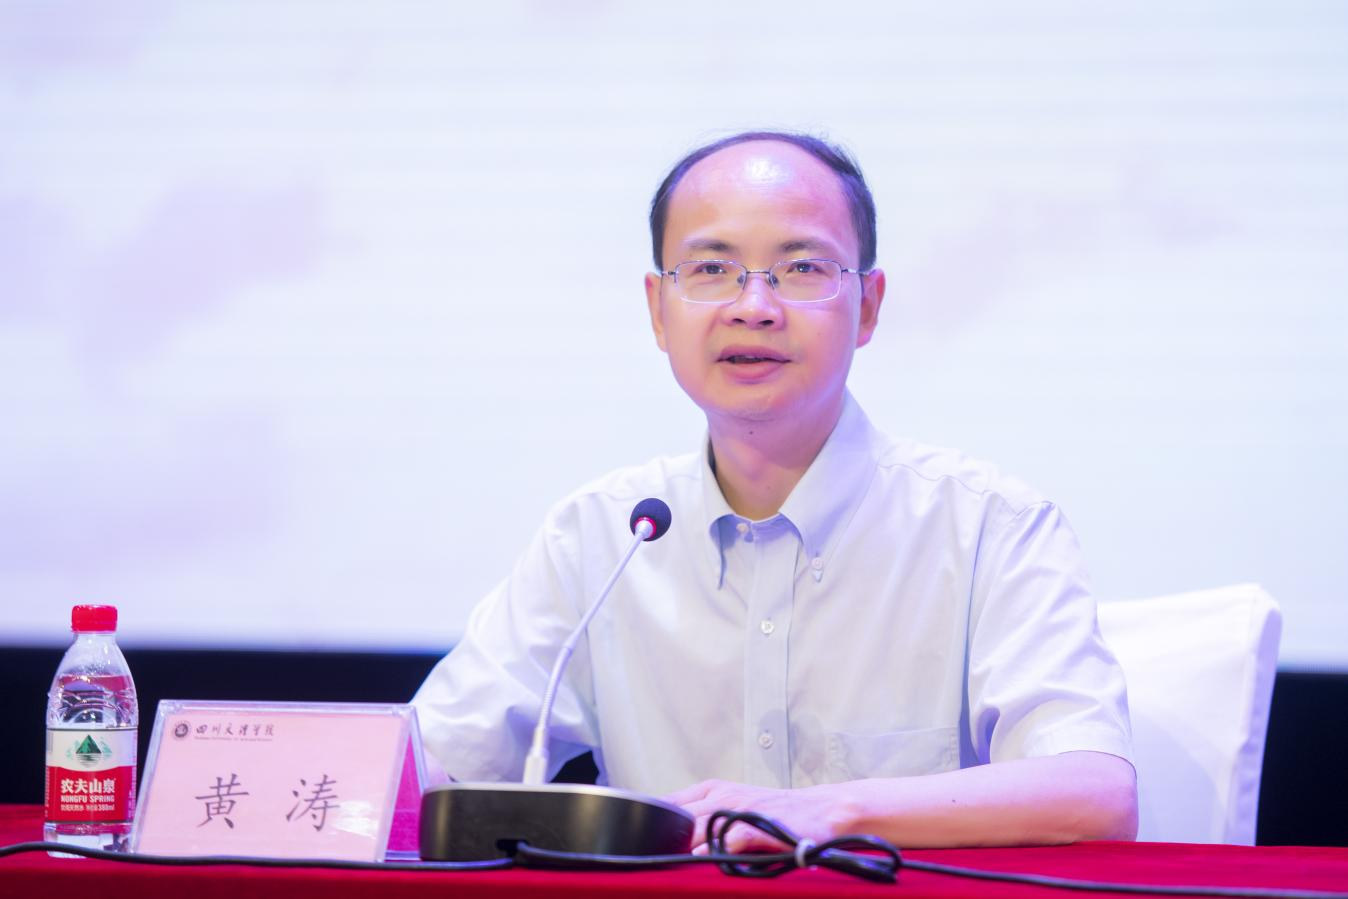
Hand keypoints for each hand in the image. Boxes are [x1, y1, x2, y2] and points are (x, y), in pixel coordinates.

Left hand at [665, 779, 854, 853]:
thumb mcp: (733, 804)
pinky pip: (730, 837)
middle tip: (652, 857)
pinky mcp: (758, 826)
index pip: (668, 804)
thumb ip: (703, 817)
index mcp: (712, 789)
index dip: (653, 823)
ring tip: (671, 861)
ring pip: (699, 825)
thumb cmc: (776, 813)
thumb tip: (671, 838)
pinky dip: (714, 848)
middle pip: (679, 817)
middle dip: (665, 837)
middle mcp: (722, 796)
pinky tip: (703, 859)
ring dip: (684, 845)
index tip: (641, 841)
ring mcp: (740, 809)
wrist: (822, 811)